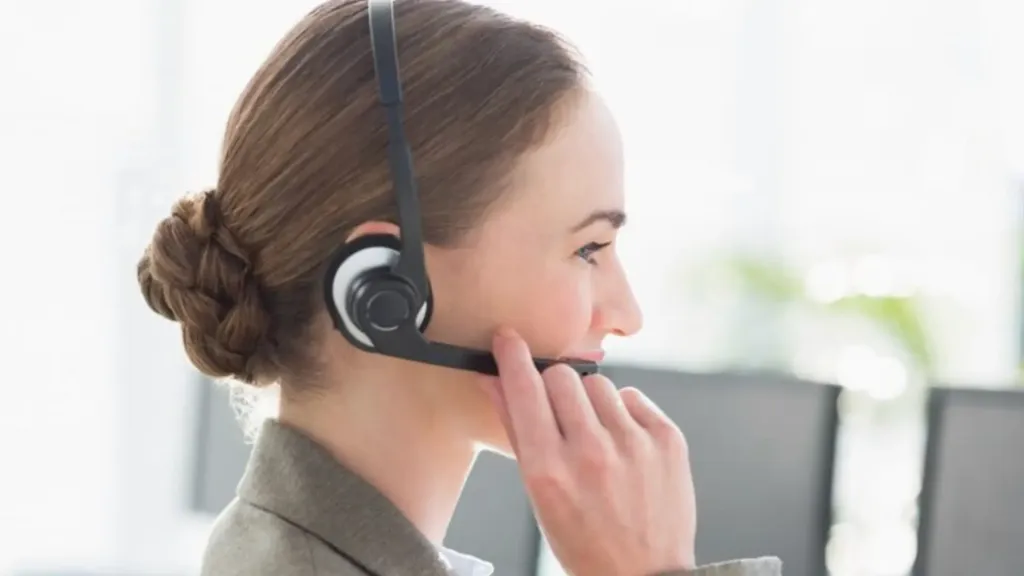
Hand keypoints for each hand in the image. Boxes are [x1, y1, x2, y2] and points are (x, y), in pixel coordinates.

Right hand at [486, 328, 696, 575]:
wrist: (644, 575)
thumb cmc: (583, 540)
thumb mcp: (537, 494)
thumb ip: (515, 431)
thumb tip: (493, 380)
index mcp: (550, 470)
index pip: (525, 389)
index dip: (513, 356)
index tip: (509, 339)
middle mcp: (592, 453)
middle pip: (562, 376)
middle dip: (553, 386)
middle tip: (558, 412)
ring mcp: (634, 445)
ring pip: (598, 383)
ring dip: (590, 402)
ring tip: (595, 437)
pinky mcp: (668, 440)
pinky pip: (633, 397)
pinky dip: (623, 414)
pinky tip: (622, 445)